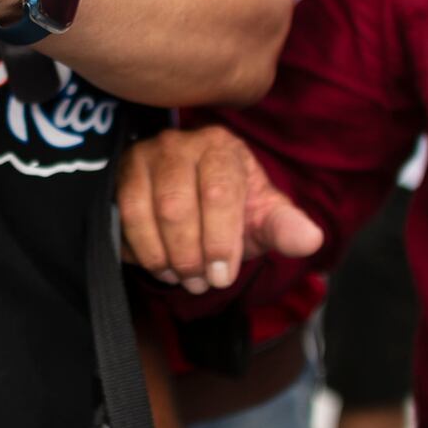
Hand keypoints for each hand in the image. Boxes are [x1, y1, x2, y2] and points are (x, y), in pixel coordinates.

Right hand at [117, 126, 324, 294]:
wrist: (194, 204)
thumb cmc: (234, 210)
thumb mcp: (263, 218)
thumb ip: (285, 227)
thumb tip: (311, 239)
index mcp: (222, 147)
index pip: (219, 193)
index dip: (220, 241)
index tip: (222, 276)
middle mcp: (179, 144)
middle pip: (177, 205)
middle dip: (189, 254)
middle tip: (199, 283)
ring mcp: (142, 156)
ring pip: (142, 211)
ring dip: (160, 255)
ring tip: (180, 277)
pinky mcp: (116, 176)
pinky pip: (118, 218)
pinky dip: (136, 250)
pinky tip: (157, 265)